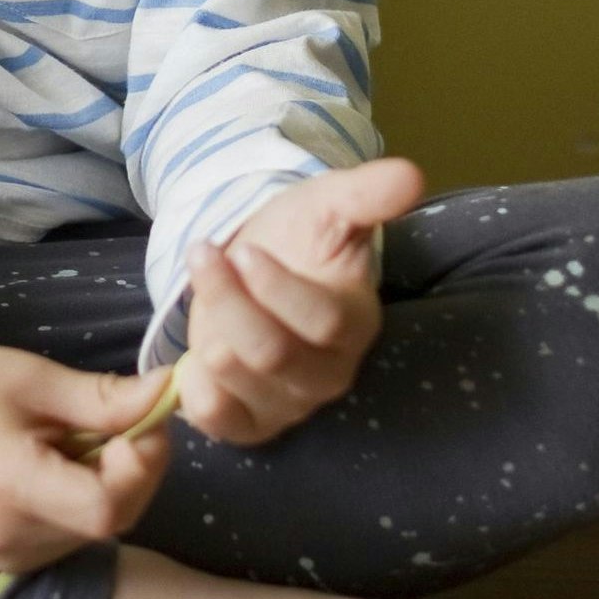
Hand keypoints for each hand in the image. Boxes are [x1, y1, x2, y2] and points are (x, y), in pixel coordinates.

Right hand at [0, 340, 172, 570]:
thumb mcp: (31, 378)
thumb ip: (105, 399)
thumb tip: (170, 394)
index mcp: (10, 489)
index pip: (109, 506)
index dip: (141, 466)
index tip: (140, 420)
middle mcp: (7, 538)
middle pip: (108, 521)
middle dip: (133, 471)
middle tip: (127, 420)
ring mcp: (1, 556)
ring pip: (92, 531)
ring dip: (108, 485)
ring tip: (78, 437)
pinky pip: (65, 535)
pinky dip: (79, 500)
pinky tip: (57, 463)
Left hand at [177, 155, 424, 444]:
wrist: (253, 265)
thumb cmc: (299, 238)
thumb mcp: (328, 205)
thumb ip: (367, 194)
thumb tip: (411, 176)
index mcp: (356, 323)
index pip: (324, 323)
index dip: (279, 290)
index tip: (245, 251)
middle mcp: (327, 373)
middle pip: (273, 354)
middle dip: (228, 302)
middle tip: (203, 253)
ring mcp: (287, 403)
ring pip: (237, 379)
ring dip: (207, 326)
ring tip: (199, 287)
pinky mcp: (248, 422)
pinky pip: (215, 419)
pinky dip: (191, 387)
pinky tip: (187, 352)